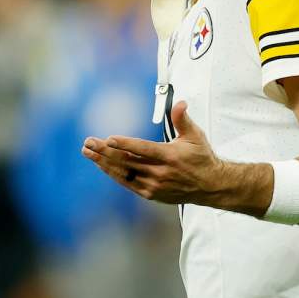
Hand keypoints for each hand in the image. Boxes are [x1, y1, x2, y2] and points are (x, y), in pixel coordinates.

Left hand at [82, 100, 225, 205]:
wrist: (210, 186)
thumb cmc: (201, 158)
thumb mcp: (195, 136)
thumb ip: (183, 119)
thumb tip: (180, 103)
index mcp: (170, 156)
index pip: (143, 149)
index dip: (125, 144)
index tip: (109, 138)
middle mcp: (161, 172)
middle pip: (128, 161)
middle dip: (105, 151)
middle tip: (88, 142)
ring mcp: (154, 185)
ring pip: (124, 173)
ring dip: (104, 162)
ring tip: (88, 152)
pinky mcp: (151, 194)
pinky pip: (127, 183)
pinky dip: (113, 173)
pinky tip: (102, 165)